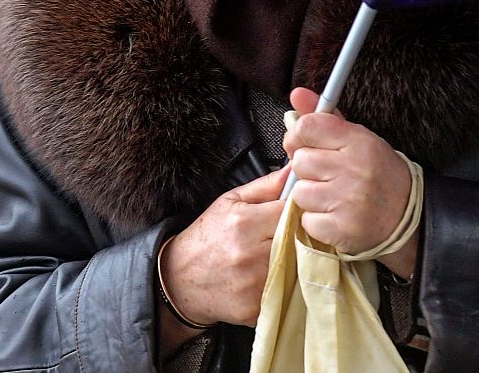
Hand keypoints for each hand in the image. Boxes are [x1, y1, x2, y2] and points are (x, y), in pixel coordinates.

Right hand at [162, 167, 287, 327]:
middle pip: (297, 242)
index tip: (296, 215)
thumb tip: (294, 170)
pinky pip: (282, 294)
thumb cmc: (208, 237)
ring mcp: (252, 284)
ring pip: (293, 269)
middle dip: (297, 238)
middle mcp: (249, 254)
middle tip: (288, 238)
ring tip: (276, 258)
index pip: (291, 212)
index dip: (298, 213)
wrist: (180, 280)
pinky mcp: (253, 308)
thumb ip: (266, 186)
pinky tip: (268, 279)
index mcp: (244, 222)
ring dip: (292, 263)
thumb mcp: (230, 202)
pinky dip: (281, 287)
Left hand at [283, 87, 418, 278]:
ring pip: (299, 192)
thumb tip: (297, 94)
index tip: (304, 144)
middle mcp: (354, 169)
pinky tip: (335, 215)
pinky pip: (306, 220)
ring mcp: (347, 201)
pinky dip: (316, 220)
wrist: (407, 217)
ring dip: (310, 196)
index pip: (308, 127)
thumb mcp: (358, 139)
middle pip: (299, 160)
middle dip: (308, 169)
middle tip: (327, 175)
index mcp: (358, 141)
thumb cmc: (379, 175)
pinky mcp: (341, 229)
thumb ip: (324, 118)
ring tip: (332, 196)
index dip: (298, 136)